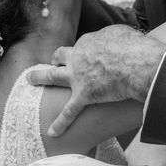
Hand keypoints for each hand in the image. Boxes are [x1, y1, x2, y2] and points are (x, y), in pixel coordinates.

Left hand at [26, 25, 165, 136]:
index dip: (86, 51)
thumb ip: (111, 35)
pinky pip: (69, 112)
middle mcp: (77, 57)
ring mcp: (77, 77)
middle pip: (60, 55)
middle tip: (53, 61)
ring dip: (39, 77)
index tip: (94, 55)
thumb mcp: (121, 32)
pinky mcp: (83, 96)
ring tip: (30, 79)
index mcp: (87, 42)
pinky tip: (52, 132)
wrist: (136, 64)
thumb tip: (114, 40)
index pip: (82, 46)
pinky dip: (60, 123)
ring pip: (52, 76)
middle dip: (56, 59)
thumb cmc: (133, 47)